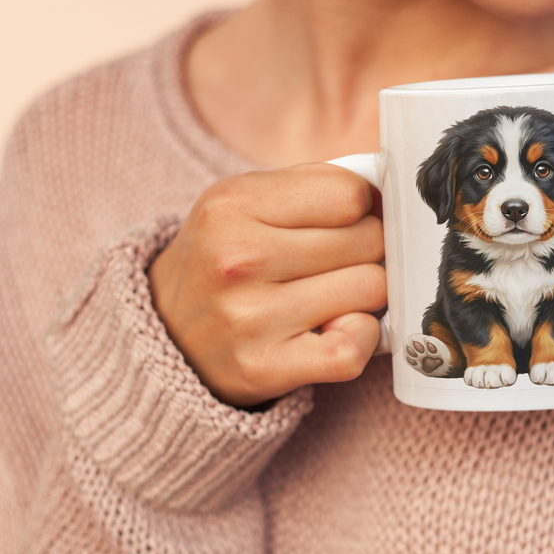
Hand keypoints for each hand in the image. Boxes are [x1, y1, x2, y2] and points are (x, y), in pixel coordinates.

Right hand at [148, 163, 385, 407]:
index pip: (349, 194)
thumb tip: (389, 196)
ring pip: (370, 290)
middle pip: (367, 241)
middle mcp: (237, 258)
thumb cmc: (224, 262)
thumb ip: (313, 187)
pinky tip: (338, 329)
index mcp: (232, 204)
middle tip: (339, 264)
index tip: (346, 223)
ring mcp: (250, 317)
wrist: (165, 334)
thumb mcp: (245, 203)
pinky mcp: (264, 367)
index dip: (361, 208)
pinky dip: (360, 339)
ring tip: (332, 296)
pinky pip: (352, 349)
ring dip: (365, 296)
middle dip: (367, 251)